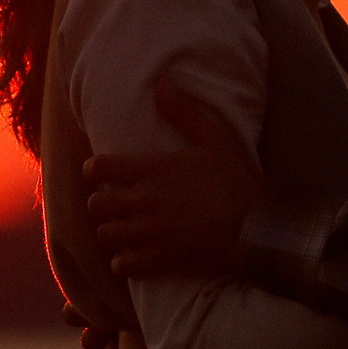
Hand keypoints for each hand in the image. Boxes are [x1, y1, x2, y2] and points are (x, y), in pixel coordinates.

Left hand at [83, 80, 261, 278]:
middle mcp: (144, 201)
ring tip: (122, 228)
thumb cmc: (235, 181)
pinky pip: (123, 265)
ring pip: (106, 235)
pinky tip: (132, 255)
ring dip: (111, 231)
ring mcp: (150, 233)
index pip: (100, 167)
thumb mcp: (214, 138)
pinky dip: (124, 261)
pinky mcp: (159, 260)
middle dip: (100, 202)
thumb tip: (161, 83)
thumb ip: (183, 111)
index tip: (98, 171)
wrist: (254, 228)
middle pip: (96, 204)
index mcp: (153, 170)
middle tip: (112, 202)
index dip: (93, 169)